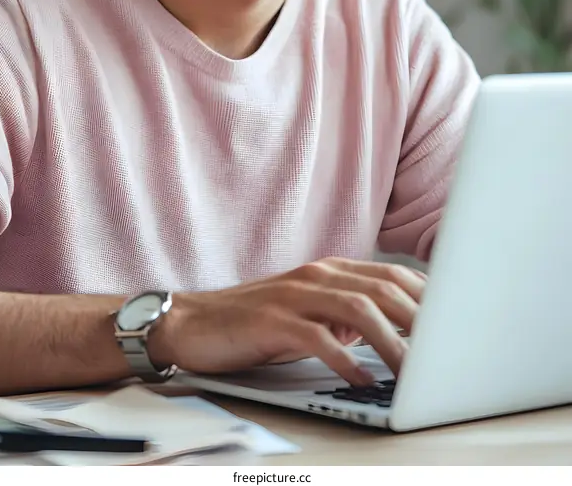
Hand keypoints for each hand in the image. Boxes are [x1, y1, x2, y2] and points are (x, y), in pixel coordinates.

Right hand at [151, 258, 426, 386]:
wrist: (193, 322)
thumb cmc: (256, 322)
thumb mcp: (310, 314)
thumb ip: (348, 317)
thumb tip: (393, 333)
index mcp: (330, 270)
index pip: (392, 277)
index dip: (428, 299)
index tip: (456, 325)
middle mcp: (317, 275)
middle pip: (383, 289)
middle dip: (421, 321)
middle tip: (448, 352)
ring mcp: (294, 295)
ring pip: (357, 309)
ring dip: (391, 342)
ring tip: (413, 373)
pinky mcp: (272, 320)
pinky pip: (317, 337)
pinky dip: (344, 358)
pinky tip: (360, 379)